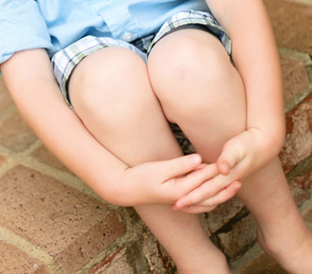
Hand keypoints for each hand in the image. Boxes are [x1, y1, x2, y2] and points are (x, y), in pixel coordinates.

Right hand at [118, 154, 240, 208]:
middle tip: (238, 179)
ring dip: (220, 196)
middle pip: (209, 195)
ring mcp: (180, 203)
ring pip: (206, 203)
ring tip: (232, 188)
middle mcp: (182, 200)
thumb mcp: (160, 168)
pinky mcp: (177, 202)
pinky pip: (198, 205)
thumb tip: (199, 159)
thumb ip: (180, 165)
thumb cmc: (141, 176)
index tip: (228, 162)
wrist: (127, 189)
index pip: (202, 180)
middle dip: (224, 187)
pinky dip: (209, 201)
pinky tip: (214, 195)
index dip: (215, 170)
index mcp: (180, 191)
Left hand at [172, 128, 274, 212]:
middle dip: (191, 201)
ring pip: (210, 193)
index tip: (178, 203)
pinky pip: (214, 185)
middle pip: (206, 195)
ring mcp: (229, 178)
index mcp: (226, 176)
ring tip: (184, 202)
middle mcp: (227, 180)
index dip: (191, 197)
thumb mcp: (237, 149)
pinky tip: (198, 188)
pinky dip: (205, 190)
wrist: (266, 144)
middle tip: (174, 206)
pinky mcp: (230, 173)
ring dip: (197, 198)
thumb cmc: (249, 143)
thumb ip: (229, 159)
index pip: (205, 190)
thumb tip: (221, 169)